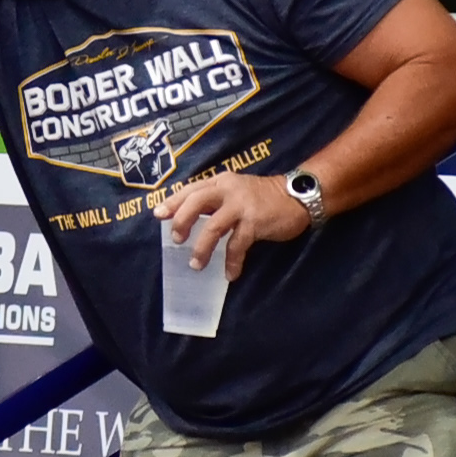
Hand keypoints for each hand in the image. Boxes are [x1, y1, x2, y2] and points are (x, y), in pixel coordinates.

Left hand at [153, 172, 310, 280]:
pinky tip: (230, 273)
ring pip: (213, 227)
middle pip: (196, 202)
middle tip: (177, 239)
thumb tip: (189, 221)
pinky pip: (237, 245)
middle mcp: (228, 190)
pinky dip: (232, 261)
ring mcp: (242, 205)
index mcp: (220, 182)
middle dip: (182, 221)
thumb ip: (215, 201)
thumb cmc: (262, 197)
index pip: (191, 190)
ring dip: (202, 248)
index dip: (173, 202)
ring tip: (196, 264)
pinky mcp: (255, 222)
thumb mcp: (235, 191)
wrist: (297, 196)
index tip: (158, 215)